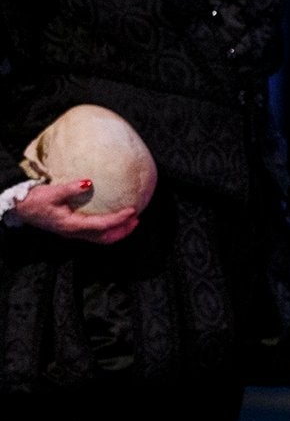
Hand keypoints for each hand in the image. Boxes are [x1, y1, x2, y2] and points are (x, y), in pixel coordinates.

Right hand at [10, 179, 138, 244]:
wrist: (20, 208)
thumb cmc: (34, 200)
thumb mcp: (51, 193)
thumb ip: (70, 188)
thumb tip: (88, 182)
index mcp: (71, 225)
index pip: (100, 225)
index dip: (118, 220)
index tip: (132, 211)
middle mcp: (74, 232)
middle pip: (104, 238)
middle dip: (122, 231)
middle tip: (137, 219)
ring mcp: (73, 232)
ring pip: (100, 237)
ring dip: (117, 231)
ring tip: (131, 220)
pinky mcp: (72, 228)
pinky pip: (94, 232)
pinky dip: (108, 227)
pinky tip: (114, 217)